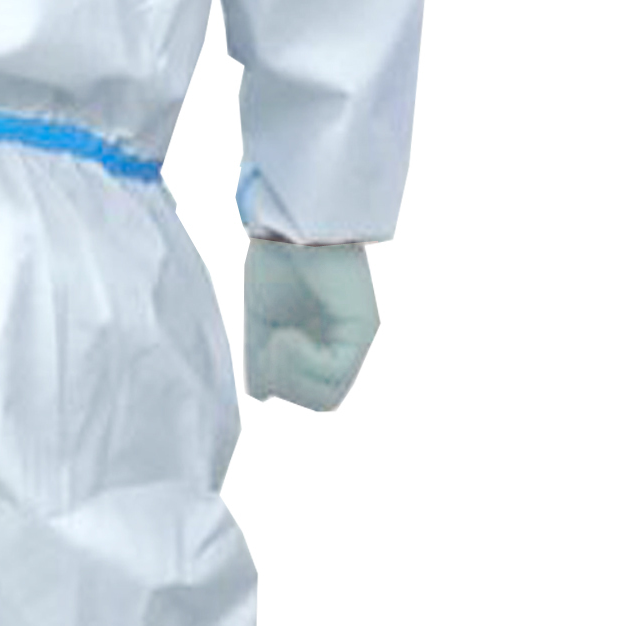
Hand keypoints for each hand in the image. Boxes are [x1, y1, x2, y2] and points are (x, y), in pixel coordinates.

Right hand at [243, 239, 378, 410]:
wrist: (288, 223)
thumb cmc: (276, 259)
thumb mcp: (261, 320)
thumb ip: (263, 357)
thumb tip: (263, 395)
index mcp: (326, 342)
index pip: (312, 394)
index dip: (283, 386)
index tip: (265, 351)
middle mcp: (348, 344)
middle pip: (323, 402)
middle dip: (287, 386)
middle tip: (270, 347)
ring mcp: (359, 337)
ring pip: (329, 396)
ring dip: (291, 375)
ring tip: (278, 340)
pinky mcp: (364, 326)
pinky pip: (335, 371)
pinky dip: (302, 362)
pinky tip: (286, 336)